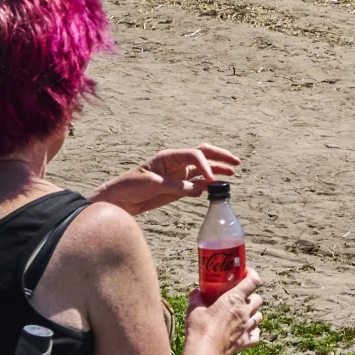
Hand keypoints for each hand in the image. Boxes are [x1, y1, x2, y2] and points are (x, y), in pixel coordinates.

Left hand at [93, 143, 239, 217]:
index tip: (212, 180)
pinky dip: (208, 184)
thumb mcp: (151, 185)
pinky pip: (197, 183)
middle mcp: (176, 163)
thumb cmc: (130, 186)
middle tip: (236, 162)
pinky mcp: (178, 188)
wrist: (119, 200)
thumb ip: (175, 186)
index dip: (206, 166)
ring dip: (217, 169)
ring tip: (232, 173)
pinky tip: (216, 187)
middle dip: (220, 157)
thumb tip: (198, 189)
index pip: (194, 155)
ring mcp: (178, 175)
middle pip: (203, 154)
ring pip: (203, 168)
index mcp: (169, 157)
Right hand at [188, 266, 263, 354]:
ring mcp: (247, 327)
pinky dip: (254, 332)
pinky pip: (256, 335)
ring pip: (259, 316)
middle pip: (258, 299)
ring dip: (254, 313)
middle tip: (242, 297)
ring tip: (244, 314)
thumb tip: (195, 291)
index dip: (252, 274)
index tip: (246, 273)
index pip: (253, 281)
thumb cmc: (199, 327)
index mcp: (234, 299)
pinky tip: (246, 331)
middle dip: (252, 296)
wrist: (204, 351)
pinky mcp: (245, 341)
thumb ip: (196, 298)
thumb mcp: (194, 309)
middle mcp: (244, 312)